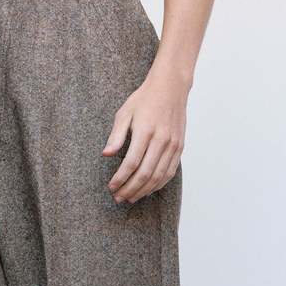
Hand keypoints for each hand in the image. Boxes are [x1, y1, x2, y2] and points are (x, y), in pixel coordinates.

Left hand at [103, 72, 187, 202]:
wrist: (170, 88)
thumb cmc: (144, 99)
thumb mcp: (124, 113)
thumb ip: (116, 135)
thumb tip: (106, 154)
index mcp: (145, 131)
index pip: (131, 163)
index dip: (120, 178)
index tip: (111, 187)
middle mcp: (161, 140)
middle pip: (145, 174)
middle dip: (130, 189)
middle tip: (118, 198)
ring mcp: (173, 145)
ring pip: (158, 177)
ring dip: (143, 191)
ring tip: (130, 198)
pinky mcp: (179, 148)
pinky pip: (169, 172)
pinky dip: (158, 185)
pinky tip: (147, 190)